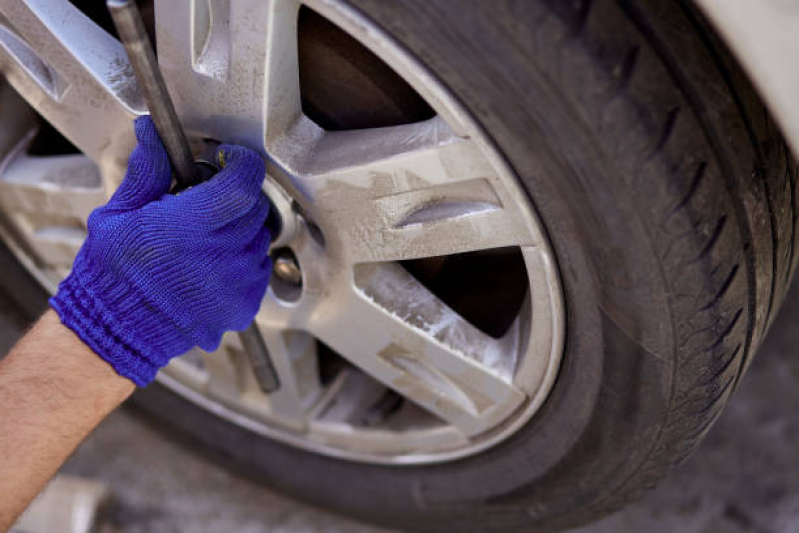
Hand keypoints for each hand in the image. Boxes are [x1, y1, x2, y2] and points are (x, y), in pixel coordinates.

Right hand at [50, 116, 271, 385]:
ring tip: (207, 239)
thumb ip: (147, 172)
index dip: (242, 163)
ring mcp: (236, 283)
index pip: (243, 182)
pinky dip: (244, 260)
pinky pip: (260, 268)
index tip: (230, 159)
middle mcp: (219, 255)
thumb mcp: (118, 215)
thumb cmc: (112, 273)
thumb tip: (152, 134)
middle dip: (237, 196)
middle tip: (208, 203)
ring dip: (241, 229)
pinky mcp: (245, 305)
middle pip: (255, 207)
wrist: (117, 330)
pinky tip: (214, 264)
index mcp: (187, 227)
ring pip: (260, 237)